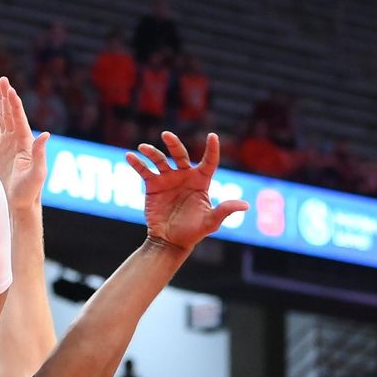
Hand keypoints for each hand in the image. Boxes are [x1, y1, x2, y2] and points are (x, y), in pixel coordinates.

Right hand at [0, 77, 49, 210]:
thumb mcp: (37, 173)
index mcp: (25, 143)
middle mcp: (18, 140)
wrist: (20, 203)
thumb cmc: (30, 191)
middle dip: (6, 96)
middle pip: (10, 113)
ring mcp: (8, 144)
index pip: (18, 119)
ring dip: (0, 102)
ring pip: (3, 117)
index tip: (9, 89)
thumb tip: (45, 134)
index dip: (14, 104)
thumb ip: (40, 154)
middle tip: (2, 79)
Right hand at [126, 132, 248, 249]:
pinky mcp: (153, 185)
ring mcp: (168, 179)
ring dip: (151, 152)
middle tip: (166, 135)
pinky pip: (145, 171)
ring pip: (160, 160)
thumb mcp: (210, 222)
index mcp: (201, 181)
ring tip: (143, 148)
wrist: (170, 241)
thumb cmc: (193, 232)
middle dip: (173, 144)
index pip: (209, 161)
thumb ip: (225, 211)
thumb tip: (245, 205)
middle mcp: (184, 176)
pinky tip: (130, 156)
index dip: (212, 149)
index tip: (212, 136)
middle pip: (180, 154)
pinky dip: (137, 163)